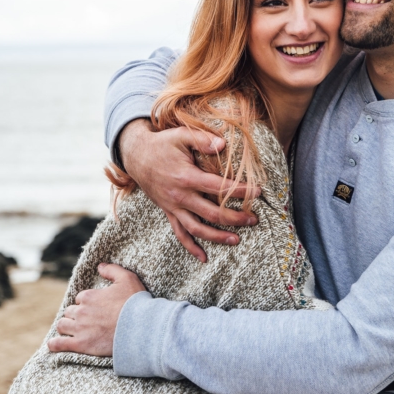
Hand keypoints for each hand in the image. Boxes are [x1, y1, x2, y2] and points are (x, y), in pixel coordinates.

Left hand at [47, 263, 146, 356]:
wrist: (140, 327)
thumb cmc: (134, 302)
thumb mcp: (128, 279)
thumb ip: (112, 270)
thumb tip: (100, 266)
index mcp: (89, 296)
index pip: (80, 298)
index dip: (87, 302)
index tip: (95, 308)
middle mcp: (81, 311)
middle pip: (70, 312)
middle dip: (75, 314)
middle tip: (86, 320)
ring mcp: (79, 329)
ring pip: (62, 325)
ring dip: (65, 326)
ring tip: (71, 330)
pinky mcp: (81, 344)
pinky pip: (59, 344)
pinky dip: (54, 344)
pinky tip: (54, 344)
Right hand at [119, 119, 258, 261]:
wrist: (135, 155)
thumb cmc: (162, 144)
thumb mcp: (181, 135)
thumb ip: (203, 140)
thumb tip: (223, 144)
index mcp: (186, 177)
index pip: (218, 187)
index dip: (240, 191)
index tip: (258, 192)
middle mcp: (180, 196)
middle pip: (212, 213)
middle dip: (235, 218)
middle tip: (254, 220)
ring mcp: (173, 207)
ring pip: (197, 228)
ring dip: (217, 237)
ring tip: (236, 240)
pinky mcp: (168, 212)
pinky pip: (179, 233)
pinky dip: (191, 247)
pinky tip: (204, 257)